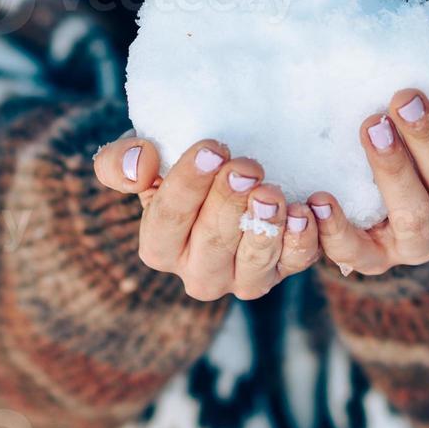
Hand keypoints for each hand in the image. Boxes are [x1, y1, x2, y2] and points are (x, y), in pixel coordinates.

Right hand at [93, 136, 319, 300]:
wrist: (225, 175)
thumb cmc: (179, 168)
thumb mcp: (144, 159)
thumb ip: (121, 162)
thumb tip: (136, 166)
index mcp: (159, 247)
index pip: (167, 221)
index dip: (188, 185)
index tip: (211, 149)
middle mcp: (199, 273)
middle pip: (212, 242)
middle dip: (229, 203)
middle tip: (246, 167)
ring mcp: (243, 278)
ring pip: (254, 262)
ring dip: (265, 227)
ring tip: (272, 194)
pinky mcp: (282, 270)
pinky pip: (295, 262)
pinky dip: (302, 238)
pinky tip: (307, 210)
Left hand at [310, 38, 428, 274]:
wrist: (368, 192)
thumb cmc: (419, 137)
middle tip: (403, 98)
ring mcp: (418, 242)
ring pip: (414, 218)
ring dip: (393, 173)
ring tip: (371, 128)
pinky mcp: (373, 259)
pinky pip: (357, 254)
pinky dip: (337, 231)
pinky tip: (318, 200)